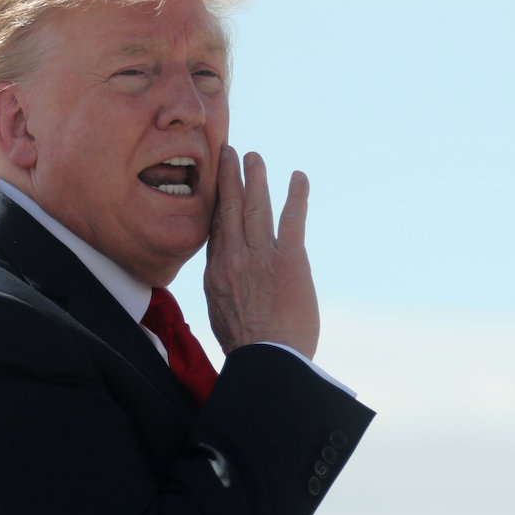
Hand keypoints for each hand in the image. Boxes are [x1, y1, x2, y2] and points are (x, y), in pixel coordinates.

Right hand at [204, 145, 319, 357]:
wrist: (268, 362)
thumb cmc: (248, 349)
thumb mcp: (222, 316)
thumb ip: (222, 292)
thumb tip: (225, 287)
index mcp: (216, 274)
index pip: (215, 229)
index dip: (216, 203)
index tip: (216, 185)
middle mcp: (233, 259)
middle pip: (228, 209)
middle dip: (228, 178)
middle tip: (229, 153)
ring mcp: (260, 257)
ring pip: (254, 207)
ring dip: (255, 178)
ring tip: (254, 157)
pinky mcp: (289, 260)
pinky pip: (292, 220)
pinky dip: (296, 196)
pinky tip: (299, 177)